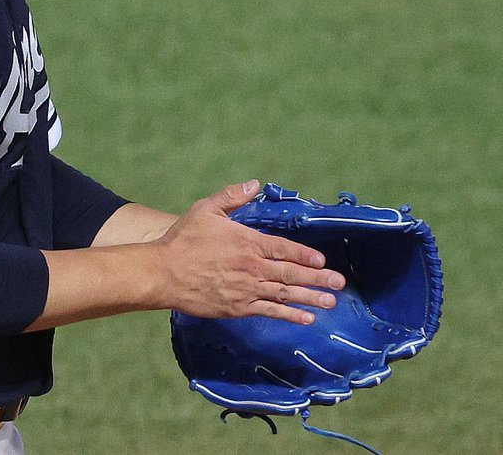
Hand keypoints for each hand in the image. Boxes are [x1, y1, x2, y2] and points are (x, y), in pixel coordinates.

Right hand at [155, 180, 345, 323]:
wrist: (162, 273)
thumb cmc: (183, 240)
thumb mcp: (206, 209)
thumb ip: (232, 196)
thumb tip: (255, 184)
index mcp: (247, 242)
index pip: (283, 249)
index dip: (305, 255)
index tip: (323, 260)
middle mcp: (251, 267)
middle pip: (291, 274)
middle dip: (318, 279)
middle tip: (340, 283)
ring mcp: (246, 290)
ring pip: (284, 295)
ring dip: (310, 299)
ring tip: (330, 302)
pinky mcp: (238, 308)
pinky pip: (269, 312)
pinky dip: (289, 315)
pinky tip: (306, 319)